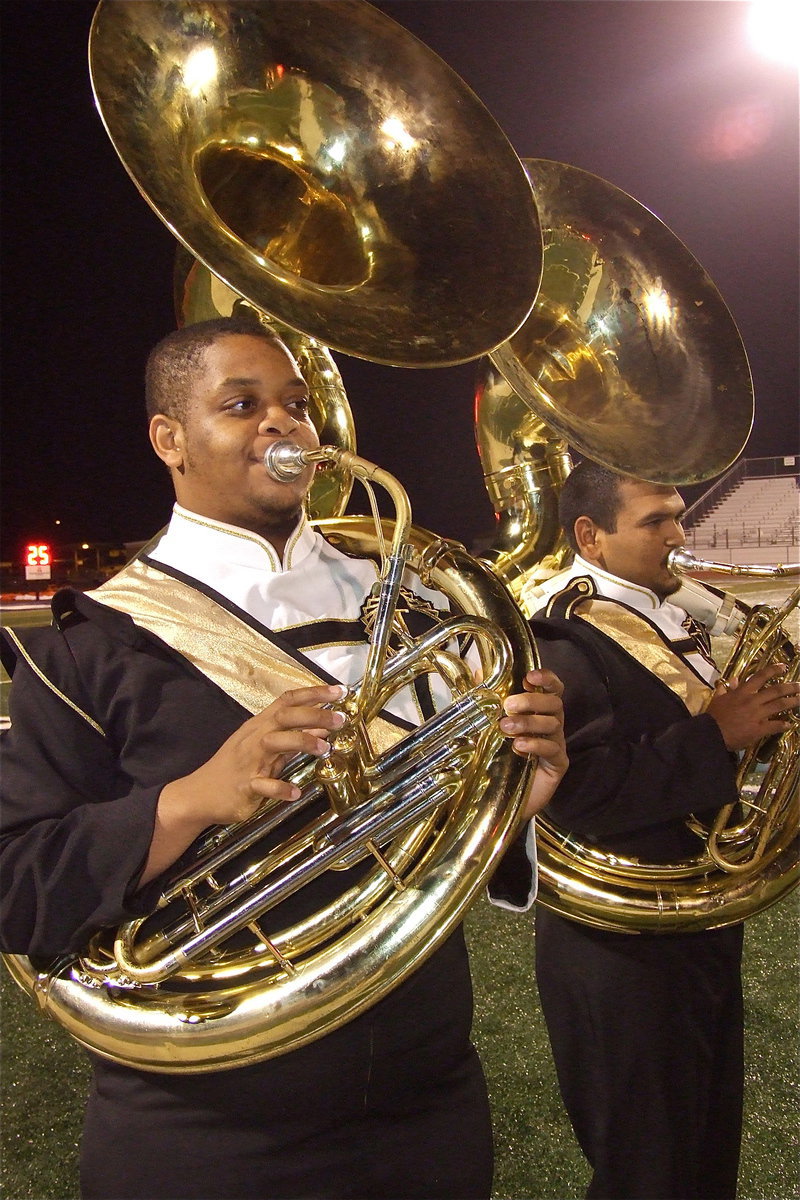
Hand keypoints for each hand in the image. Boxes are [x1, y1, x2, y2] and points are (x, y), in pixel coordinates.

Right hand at [141, 684, 345, 884]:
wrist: (200, 794)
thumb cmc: (235, 767)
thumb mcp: (266, 749)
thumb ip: (293, 738)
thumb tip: (323, 729)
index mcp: (260, 725)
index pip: (287, 701)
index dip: (313, 694)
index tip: (339, 691)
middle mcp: (255, 738)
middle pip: (284, 717)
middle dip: (314, 715)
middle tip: (340, 719)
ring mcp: (248, 761)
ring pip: (274, 743)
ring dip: (302, 743)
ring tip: (326, 749)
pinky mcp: (244, 786)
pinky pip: (262, 785)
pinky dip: (280, 788)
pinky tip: (296, 793)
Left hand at [499, 668, 567, 819]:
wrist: (501, 799)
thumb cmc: (497, 758)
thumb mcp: (488, 726)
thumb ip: (486, 699)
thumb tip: (479, 671)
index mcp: (539, 712)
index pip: (552, 689)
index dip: (546, 678)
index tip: (530, 676)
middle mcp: (552, 725)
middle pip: (554, 704)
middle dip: (532, 701)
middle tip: (508, 706)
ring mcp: (557, 745)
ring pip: (553, 725)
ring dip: (529, 722)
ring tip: (506, 728)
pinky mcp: (558, 765)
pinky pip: (552, 750)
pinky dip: (535, 745)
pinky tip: (518, 747)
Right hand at [706, 664, 799, 750]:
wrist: (711, 733)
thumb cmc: (713, 716)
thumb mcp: (718, 698)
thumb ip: (727, 688)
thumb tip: (734, 679)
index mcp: (742, 692)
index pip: (760, 677)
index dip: (773, 670)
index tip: (783, 667)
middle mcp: (752, 700)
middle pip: (775, 691)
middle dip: (790, 687)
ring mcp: (757, 715)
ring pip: (779, 706)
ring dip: (792, 702)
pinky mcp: (759, 729)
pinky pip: (775, 725)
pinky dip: (783, 725)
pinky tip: (790, 724)